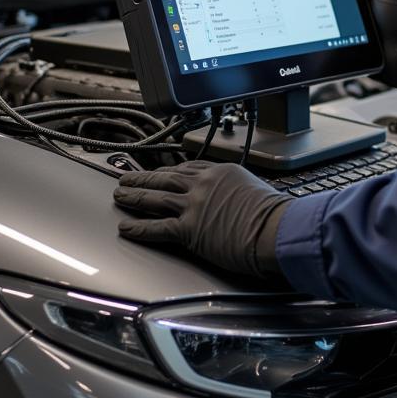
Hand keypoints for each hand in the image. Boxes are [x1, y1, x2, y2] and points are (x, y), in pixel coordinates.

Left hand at [113, 162, 290, 279]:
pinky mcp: (189, 229)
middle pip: (166, 177)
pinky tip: (126, 227)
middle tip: (128, 177)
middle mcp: (204, 184)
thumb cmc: (274, 214)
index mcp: (221, 171)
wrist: (275, 228)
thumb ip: (237, 192)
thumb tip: (236, 201)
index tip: (160, 172)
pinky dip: (139, 227)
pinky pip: (157, 227)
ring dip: (134, 196)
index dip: (170, 170)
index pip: (189, 167)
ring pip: (156, 197)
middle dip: (144, 177)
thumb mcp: (255, 189)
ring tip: (120, 195)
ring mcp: (194, 205)